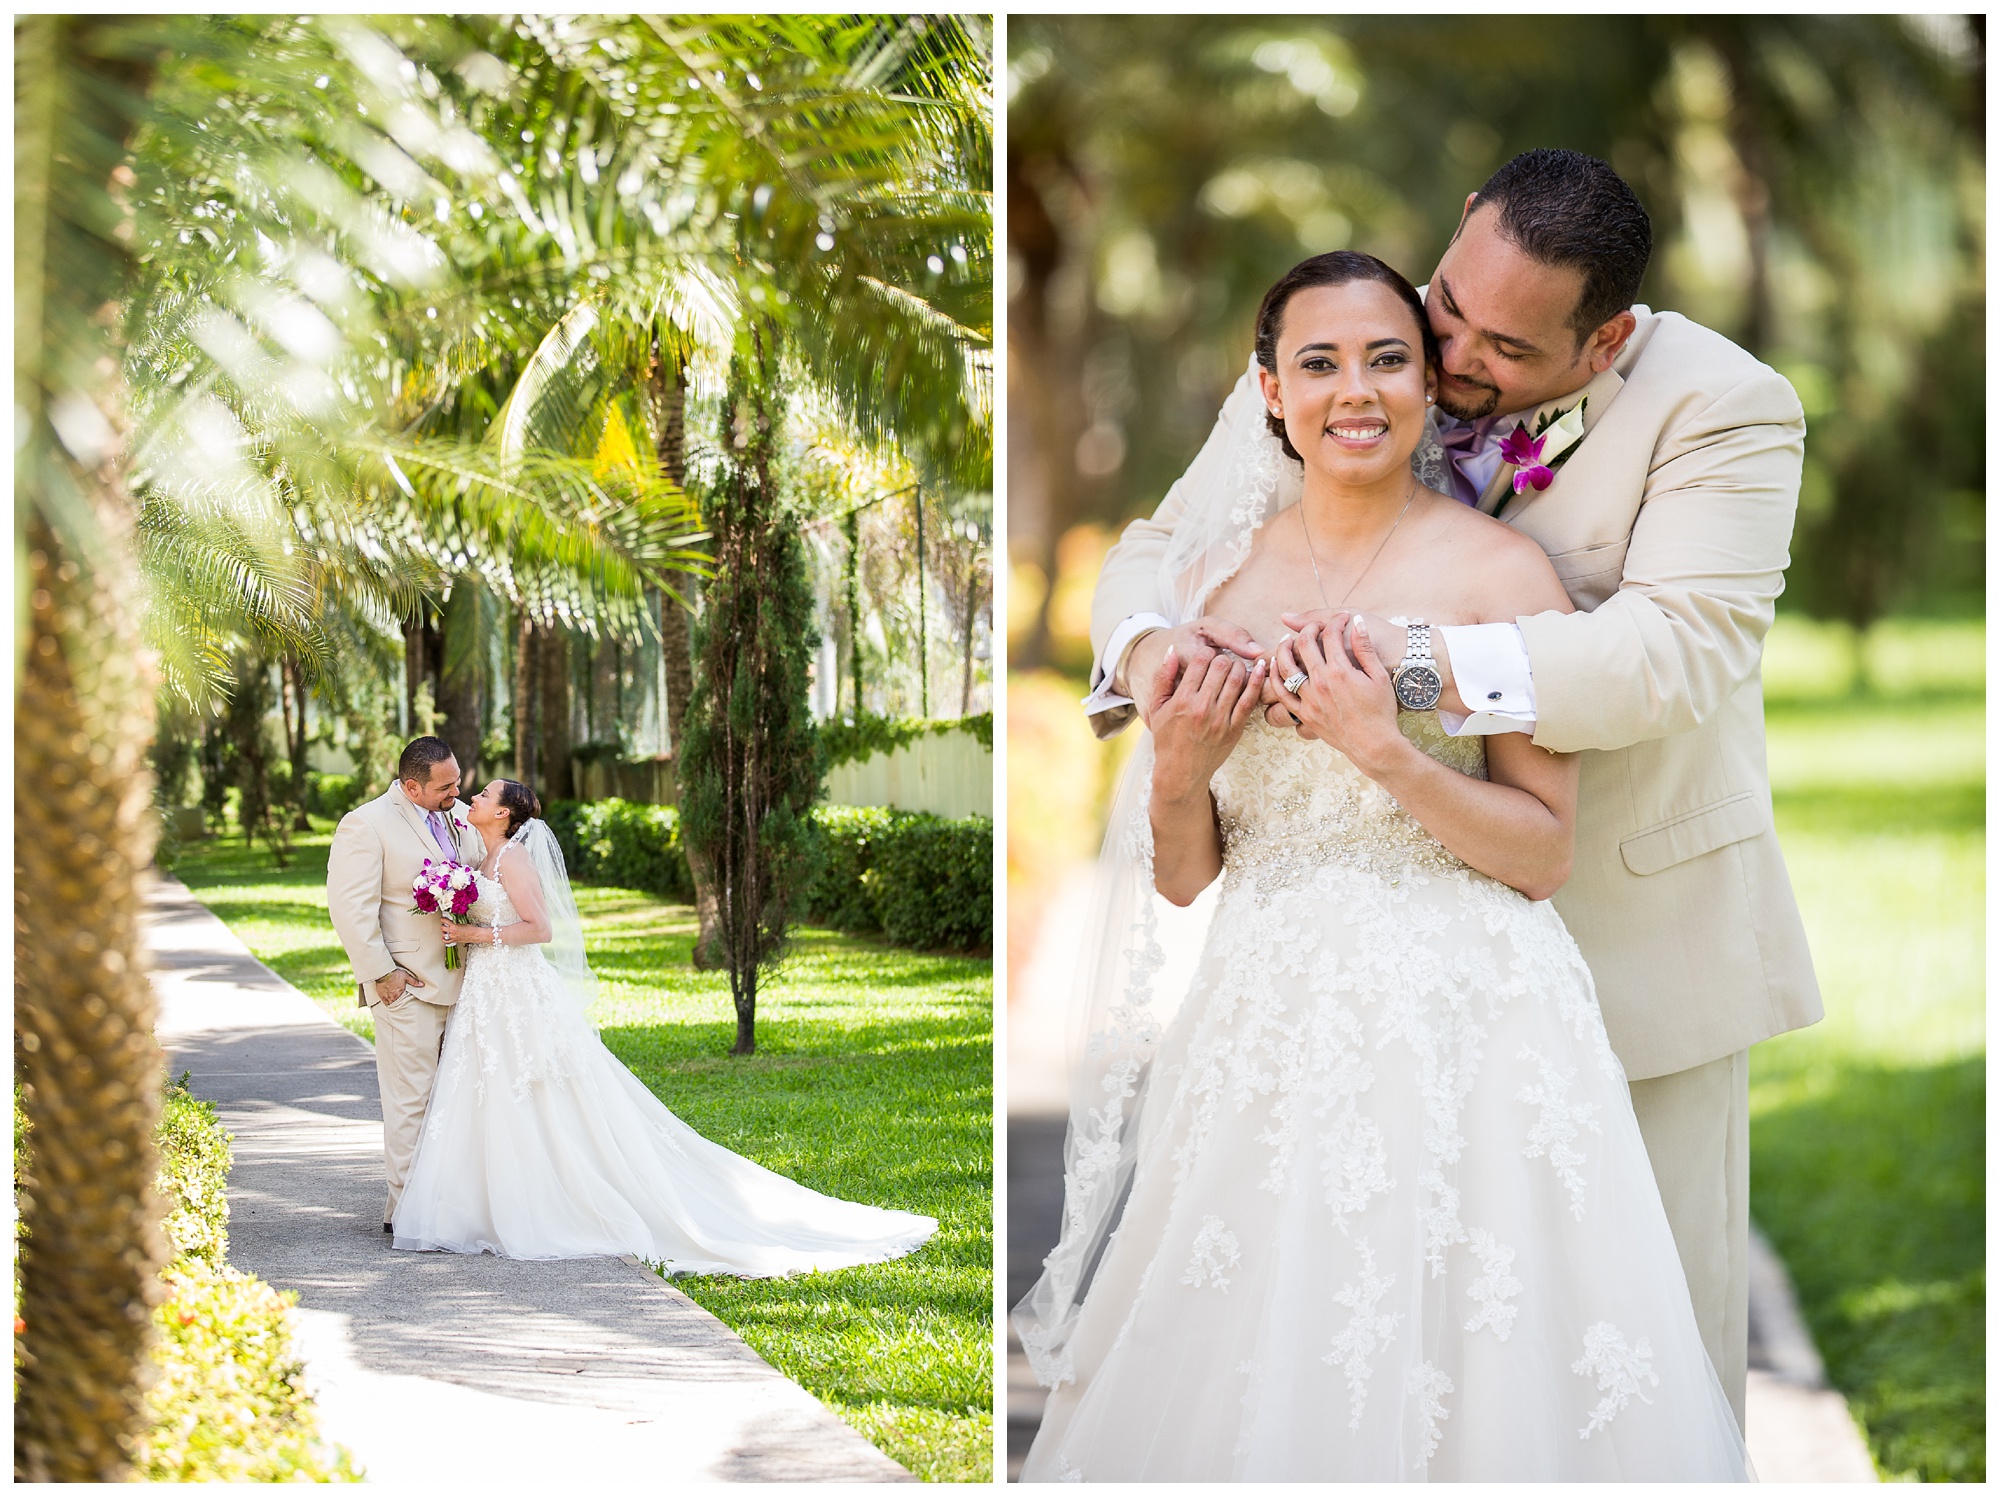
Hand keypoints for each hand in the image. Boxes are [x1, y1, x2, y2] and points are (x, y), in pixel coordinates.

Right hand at [375, 966, 424, 1004]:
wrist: (384, 973)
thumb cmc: (395, 974)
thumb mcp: (406, 976)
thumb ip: (414, 982)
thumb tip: (422, 984)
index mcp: (400, 992)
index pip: (403, 1001)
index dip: (403, 1001)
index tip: (404, 1001)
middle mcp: (394, 996)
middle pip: (396, 1003)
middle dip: (397, 1002)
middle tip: (398, 1002)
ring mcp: (387, 996)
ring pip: (390, 1003)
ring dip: (392, 1003)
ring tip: (393, 1002)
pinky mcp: (381, 995)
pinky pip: (384, 1002)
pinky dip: (386, 1002)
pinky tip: (387, 1001)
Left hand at [440, 918, 483, 947]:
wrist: (474, 935)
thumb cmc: (470, 929)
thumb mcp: (462, 923)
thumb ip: (456, 923)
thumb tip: (453, 921)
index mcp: (454, 926)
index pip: (445, 921)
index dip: (443, 919)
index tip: (442, 919)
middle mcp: (452, 932)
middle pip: (442, 928)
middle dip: (443, 925)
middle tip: (444, 924)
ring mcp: (452, 937)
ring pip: (443, 934)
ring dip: (444, 932)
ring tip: (445, 930)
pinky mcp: (454, 940)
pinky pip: (446, 941)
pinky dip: (444, 939)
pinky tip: (444, 937)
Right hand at [1146, 644, 1267, 801]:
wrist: (1180, 772)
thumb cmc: (1167, 738)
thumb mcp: (1156, 707)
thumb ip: (1163, 677)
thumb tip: (1173, 651)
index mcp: (1182, 700)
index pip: (1200, 661)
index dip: (1205, 652)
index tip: (1207, 655)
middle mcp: (1202, 708)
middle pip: (1221, 666)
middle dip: (1223, 657)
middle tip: (1222, 660)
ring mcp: (1220, 720)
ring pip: (1238, 679)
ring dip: (1240, 666)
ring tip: (1236, 665)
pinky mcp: (1235, 730)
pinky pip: (1249, 700)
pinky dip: (1257, 681)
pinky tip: (1261, 669)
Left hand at [1263, 612, 1409, 733]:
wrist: (1374, 745)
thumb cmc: (1381, 711)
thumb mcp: (1379, 676)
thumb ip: (1365, 648)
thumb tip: (1356, 622)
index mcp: (1340, 671)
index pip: (1330, 634)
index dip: (1336, 621)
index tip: (1343, 619)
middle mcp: (1320, 683)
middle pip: (1304, 645)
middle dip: (1310, 628)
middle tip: (1317, 626)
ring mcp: (1309, 699)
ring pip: (1286, 666)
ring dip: (1283, 648)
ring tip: (1287, 639)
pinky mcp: (1304, 714)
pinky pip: (1281, 694)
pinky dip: (1274, 677)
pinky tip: (1274, 666)